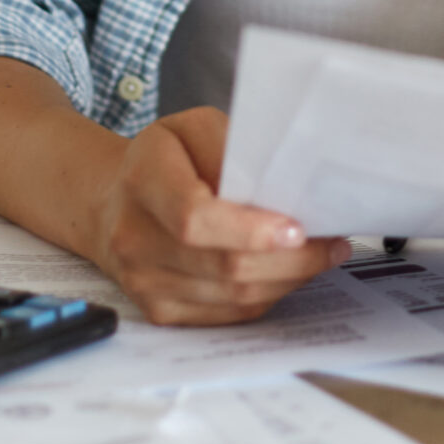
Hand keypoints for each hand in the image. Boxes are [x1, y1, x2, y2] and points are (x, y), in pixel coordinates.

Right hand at [86, 107, 351, 324]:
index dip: (249, 230)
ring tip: (319, 254)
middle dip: (290, 259)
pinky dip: (268, 294)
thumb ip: (230, 148)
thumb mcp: (193, 128)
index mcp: (143, 181)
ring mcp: (143, 282)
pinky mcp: (160, 311)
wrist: (113, 203)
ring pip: (234, 297)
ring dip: (288, 279)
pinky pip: (229, 314)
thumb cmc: (166, 160)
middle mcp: (135, 238)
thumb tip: (277, 184)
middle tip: (330, 240)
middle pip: (224, 266)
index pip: (194, 219)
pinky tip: (288, 272)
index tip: (296, 228)